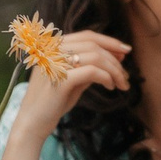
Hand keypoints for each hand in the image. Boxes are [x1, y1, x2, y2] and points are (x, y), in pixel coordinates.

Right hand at [10, 30, 132, 137]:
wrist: (33, 123)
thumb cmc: (53, 102)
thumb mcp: (74, 79)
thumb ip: (89, 66)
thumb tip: (116, 56)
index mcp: (52, 47)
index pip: (86, 36)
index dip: (109, 42)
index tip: (126, 51)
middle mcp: (51, 50)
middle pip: (92, 44)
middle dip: (114, 58)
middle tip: (126, 75)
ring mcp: (54, 63)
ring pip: (95, 56)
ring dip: (114, 70)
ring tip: (122, 84)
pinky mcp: (60, 79)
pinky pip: (92, 71)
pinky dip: (106, 77)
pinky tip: (111, 87)